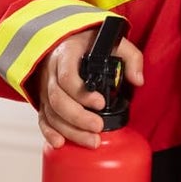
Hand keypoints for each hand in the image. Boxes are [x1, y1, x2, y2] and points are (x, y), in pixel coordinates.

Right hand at [35, 31, 144, 149]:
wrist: (67, 38)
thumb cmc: (90, 41)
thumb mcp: (114, 41)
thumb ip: (131, 57)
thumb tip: (137, 80)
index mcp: (66, 54)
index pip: (67, 77)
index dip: (82, 94)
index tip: (100, 104)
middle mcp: (51, 71)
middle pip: (58, 99)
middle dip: (78, 118)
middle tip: (98, 128)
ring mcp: (45, 86)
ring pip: (51, 112)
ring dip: (70, 130)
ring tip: (91, 140)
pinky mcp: (44, 98)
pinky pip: (43, 117)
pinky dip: (49, 132)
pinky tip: (60, 143)